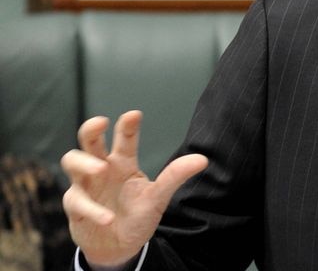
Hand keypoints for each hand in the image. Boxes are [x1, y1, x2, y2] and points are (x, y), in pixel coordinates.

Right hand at [61, 110, 207, 266]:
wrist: (120, 246)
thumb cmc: (137, 215)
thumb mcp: (159, 196)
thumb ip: (175, 176)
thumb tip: (202, 159)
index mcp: (123, 162)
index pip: (125, 138)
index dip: (128, 125)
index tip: (134, 114)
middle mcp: (102, 168)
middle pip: (89, 140)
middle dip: (91, 129)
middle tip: (100, 122)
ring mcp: (86, 185)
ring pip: (72, 162)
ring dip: (85, 163)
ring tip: (101, 168)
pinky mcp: (76, 207)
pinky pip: (77, 202)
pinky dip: (92, 209)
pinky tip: (108, 218)